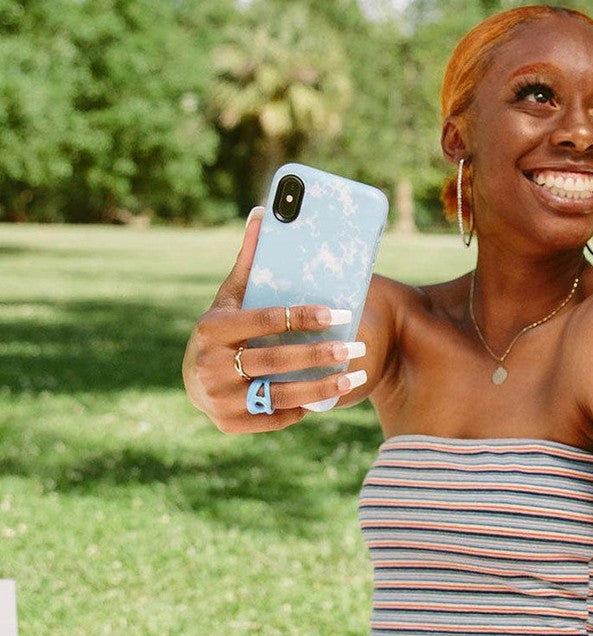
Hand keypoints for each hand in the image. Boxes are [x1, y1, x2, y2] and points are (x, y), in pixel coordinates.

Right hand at [182, 208, 365, 432]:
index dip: (303, 317)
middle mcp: (210, 365)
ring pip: (278, 394)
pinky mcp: (228, 424)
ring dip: (321, 386)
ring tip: (353, 377)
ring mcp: (218, 398)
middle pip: (274, 360)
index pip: (265, 320)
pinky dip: (302, 408)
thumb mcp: (230, 296)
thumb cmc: (223, 329)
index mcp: (213, 327)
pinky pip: (274, 418)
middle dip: (319, 354)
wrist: (193, 378)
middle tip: (355, 347)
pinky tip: (328, 397)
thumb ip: (250, 261)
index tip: (338, 313)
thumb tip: (265, 211)